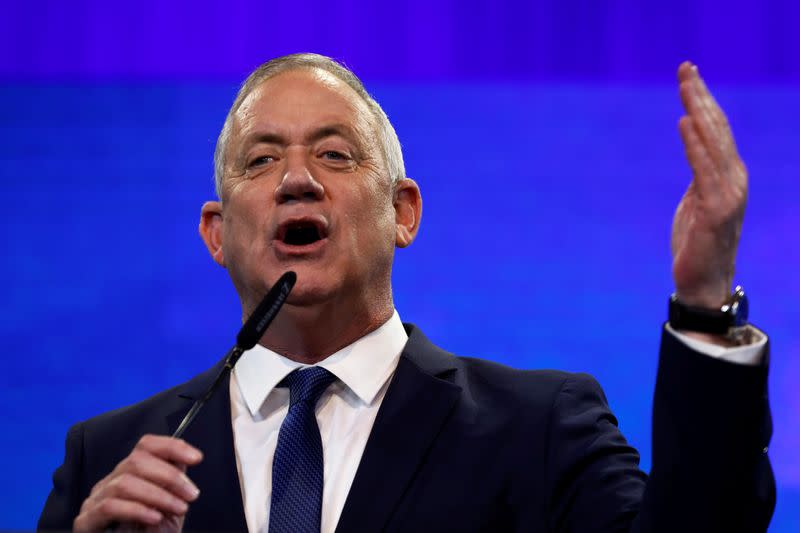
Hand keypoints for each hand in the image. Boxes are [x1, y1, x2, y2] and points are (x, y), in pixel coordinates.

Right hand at [73, 434, 202, 531]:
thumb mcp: (168, 508)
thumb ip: (172, 483)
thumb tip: (185, 459)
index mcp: (129, 475)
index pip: (146, 446)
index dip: (172, 446)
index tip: (196, 458)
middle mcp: (110, 483)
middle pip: (136, 461)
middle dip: (170, 476)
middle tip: (191, 494)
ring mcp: (94, 501)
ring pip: (125, 483)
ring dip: (158, 495)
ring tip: (179, 508)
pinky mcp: (86, 521)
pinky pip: (110, 506)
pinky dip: (137, 510)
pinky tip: (155, 517)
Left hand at [672, 61, 746, 308]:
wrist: (703, 280)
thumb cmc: (698, 241)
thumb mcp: (698, 198)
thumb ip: (700, 172)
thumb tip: (694, 145)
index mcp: (728, 174)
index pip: (715, 128)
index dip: (703, 100)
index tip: (688, 73)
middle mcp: (734, 178)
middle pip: (716, 128)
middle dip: (700, 96)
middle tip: (685, 68)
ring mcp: (728, 193)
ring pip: (712, 143)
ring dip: (698, 112)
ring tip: (686, 87)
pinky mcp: (716, 209)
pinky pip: (704, 171)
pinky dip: (695, 146)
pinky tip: (685, 124)